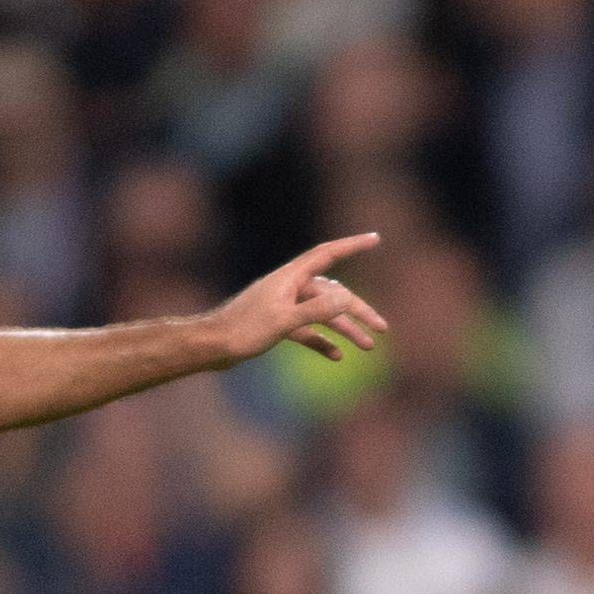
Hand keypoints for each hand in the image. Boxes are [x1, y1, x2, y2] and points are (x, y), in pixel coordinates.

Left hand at [208, 234, 389, 363]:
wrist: (211, 346)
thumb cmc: (242, 331)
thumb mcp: (283, 321)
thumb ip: (316, 311)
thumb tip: (347, 299)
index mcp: (291, 278)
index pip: (328, 254)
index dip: (353, 246)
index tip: (375, 238)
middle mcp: (290, 288)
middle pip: (333, 293)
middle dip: (359, 310)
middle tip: (382, 329)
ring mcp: (285, 306)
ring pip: (323, 314)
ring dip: (345, 329)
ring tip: (368, 347)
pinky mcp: (278, 324)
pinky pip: (308, 330)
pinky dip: (323, 341)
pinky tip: (337, 355)